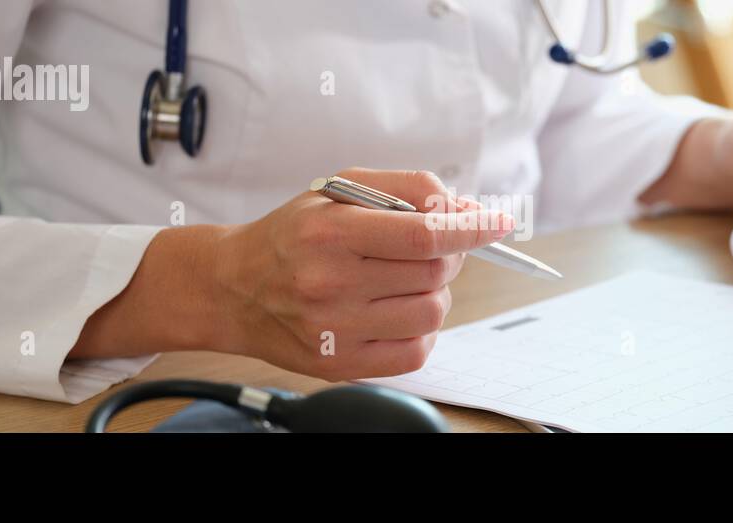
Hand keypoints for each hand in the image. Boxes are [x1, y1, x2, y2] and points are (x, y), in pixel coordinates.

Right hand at [209, 168, 512, 379]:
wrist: (233, 288)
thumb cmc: (295, 234)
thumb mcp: (340, 190)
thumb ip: (407, 189)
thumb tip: (468, 210)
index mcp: (330, 232)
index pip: (423, 233)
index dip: (471, 228)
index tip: (498, 223)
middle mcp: (330, 283)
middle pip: (435, 271)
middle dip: (448, 254)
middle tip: (430, 247)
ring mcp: (336, 329)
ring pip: (432, 311)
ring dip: (434, 291)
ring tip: (404, 279)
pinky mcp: (341, 364)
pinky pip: (416, 350)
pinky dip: (421, 328)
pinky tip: (396, 310)